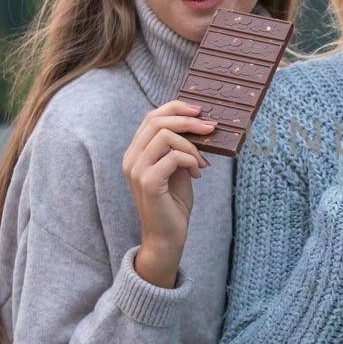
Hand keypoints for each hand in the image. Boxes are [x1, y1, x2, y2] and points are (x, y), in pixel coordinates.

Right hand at [123, 101, 214, 286]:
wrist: (167, 236)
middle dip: (188, 120)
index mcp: (136, 152)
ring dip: (191, 146)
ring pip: (165, 136)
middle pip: (157, 121)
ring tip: (202, 163)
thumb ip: (179, 148)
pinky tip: (198, 174)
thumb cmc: (173, 202)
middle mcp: (131, 158)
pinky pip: (174, 157)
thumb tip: (199, 124)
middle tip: (211, 128)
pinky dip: (191, 161)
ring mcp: (137, 170)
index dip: (176, 108)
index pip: (151, 117)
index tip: (199, 111)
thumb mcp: (177, 168)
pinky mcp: (148, 182)